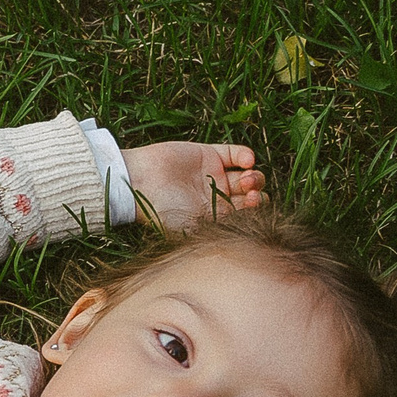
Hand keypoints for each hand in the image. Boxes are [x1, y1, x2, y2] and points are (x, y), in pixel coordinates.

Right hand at [121, 142, 266, 230]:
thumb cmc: (160, 211)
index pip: (245, 214)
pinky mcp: (209, 154)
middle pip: (250, 195)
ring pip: (247, 174)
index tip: (251, 205)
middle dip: (256, 193)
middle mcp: (216, 196)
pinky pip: (236, 153)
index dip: (254, 209)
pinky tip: (246, 161)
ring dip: (254, 176)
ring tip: (245, 178)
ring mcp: (214, 175)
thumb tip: (243, 243)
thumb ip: (216, 232)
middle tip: (249, 193)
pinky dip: (246, 155)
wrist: (139, 183)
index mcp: (213, 216)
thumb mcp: (189, 229)